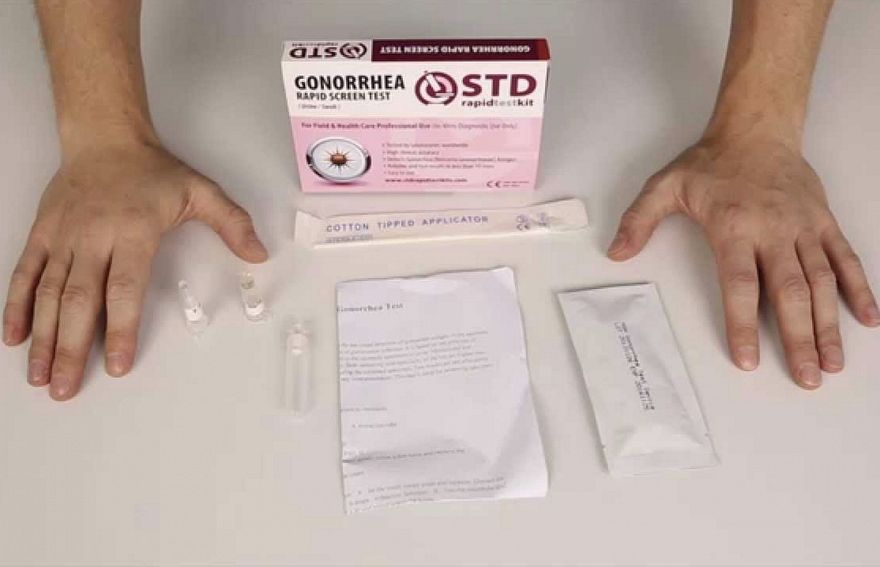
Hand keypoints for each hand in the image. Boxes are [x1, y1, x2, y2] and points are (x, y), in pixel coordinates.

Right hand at [2, 142, 267, 399]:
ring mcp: (63, 238)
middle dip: (71, 348)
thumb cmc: (151, 169)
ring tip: (39, 375)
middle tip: (65, 387)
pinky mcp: (42, 234)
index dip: (121, 329)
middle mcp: (93, 238)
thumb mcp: (200, 191)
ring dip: (43, 337)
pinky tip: (14, 336)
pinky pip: (25, 273)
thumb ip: (231, 224)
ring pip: (49, 294)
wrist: (104, 136)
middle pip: (79, 301)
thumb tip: (259, 254)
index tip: (118, 363)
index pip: (124, 289)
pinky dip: (16, 305)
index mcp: (132, 232)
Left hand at [608, 135, 878, 388]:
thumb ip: (639, 221)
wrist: (757, 128)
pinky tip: (869, 319)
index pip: (741, 285)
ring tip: (832, 363)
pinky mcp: (824, 222)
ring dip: (829, 324)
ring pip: (822, 282)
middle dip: (799, 338)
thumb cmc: (711, 162)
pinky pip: (846, 258)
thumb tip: (615, 253)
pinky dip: (860, 288)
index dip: (744, 324)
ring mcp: (804, 227)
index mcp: (734, 227)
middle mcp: (774, 231)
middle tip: (805, 378)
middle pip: (789, 292)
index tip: (748, 359)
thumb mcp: (665, 186)